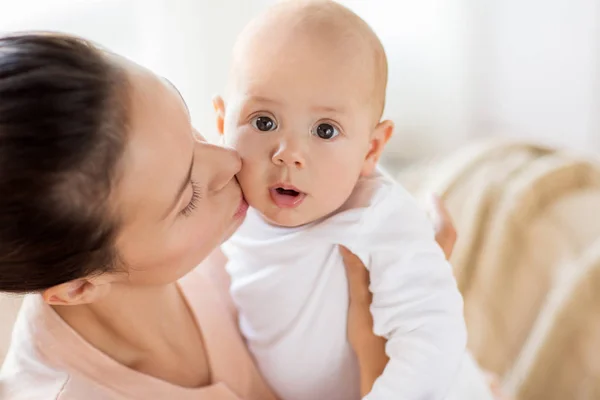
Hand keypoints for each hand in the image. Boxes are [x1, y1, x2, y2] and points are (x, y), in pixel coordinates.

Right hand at [343, 194, 456, 396]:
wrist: (395, 380)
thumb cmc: (378, 347)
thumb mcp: (363, 307)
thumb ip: (358, 273)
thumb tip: (348, 240)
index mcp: (426, 280)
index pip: (444, 238)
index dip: (440, 214)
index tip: (431, 195)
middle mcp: (436, 286)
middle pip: (439, 244)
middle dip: (423, 222)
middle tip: (402, 205)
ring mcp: (432, 297)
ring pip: (431, 259)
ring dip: (415, 240)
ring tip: (392, 225)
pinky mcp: (423, 308)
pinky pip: (422, 274)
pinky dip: (409, 259)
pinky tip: (390, 256)